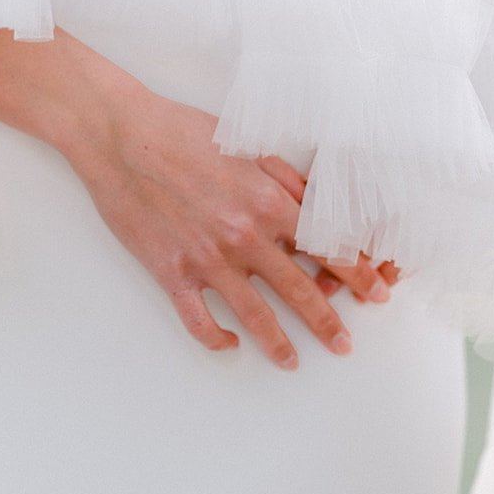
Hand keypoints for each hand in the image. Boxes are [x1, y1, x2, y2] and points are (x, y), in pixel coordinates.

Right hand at [70, 89, 395, 368]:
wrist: (120, 135)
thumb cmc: (179, 132)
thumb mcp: (244, 145)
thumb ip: (284, 179)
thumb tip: (315, 204)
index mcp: (266, 201)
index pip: (325, 247)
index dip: (355, 274)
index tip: (373, 293)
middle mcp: (243, 235)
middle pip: (299, 289)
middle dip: (328, 321)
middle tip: (344, 344)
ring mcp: (207, 258)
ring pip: (254, 314)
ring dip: (278, 342)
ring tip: (292, 362)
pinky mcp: (171, 271)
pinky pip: (199, 319)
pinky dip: (215, 338)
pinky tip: (228, 343)